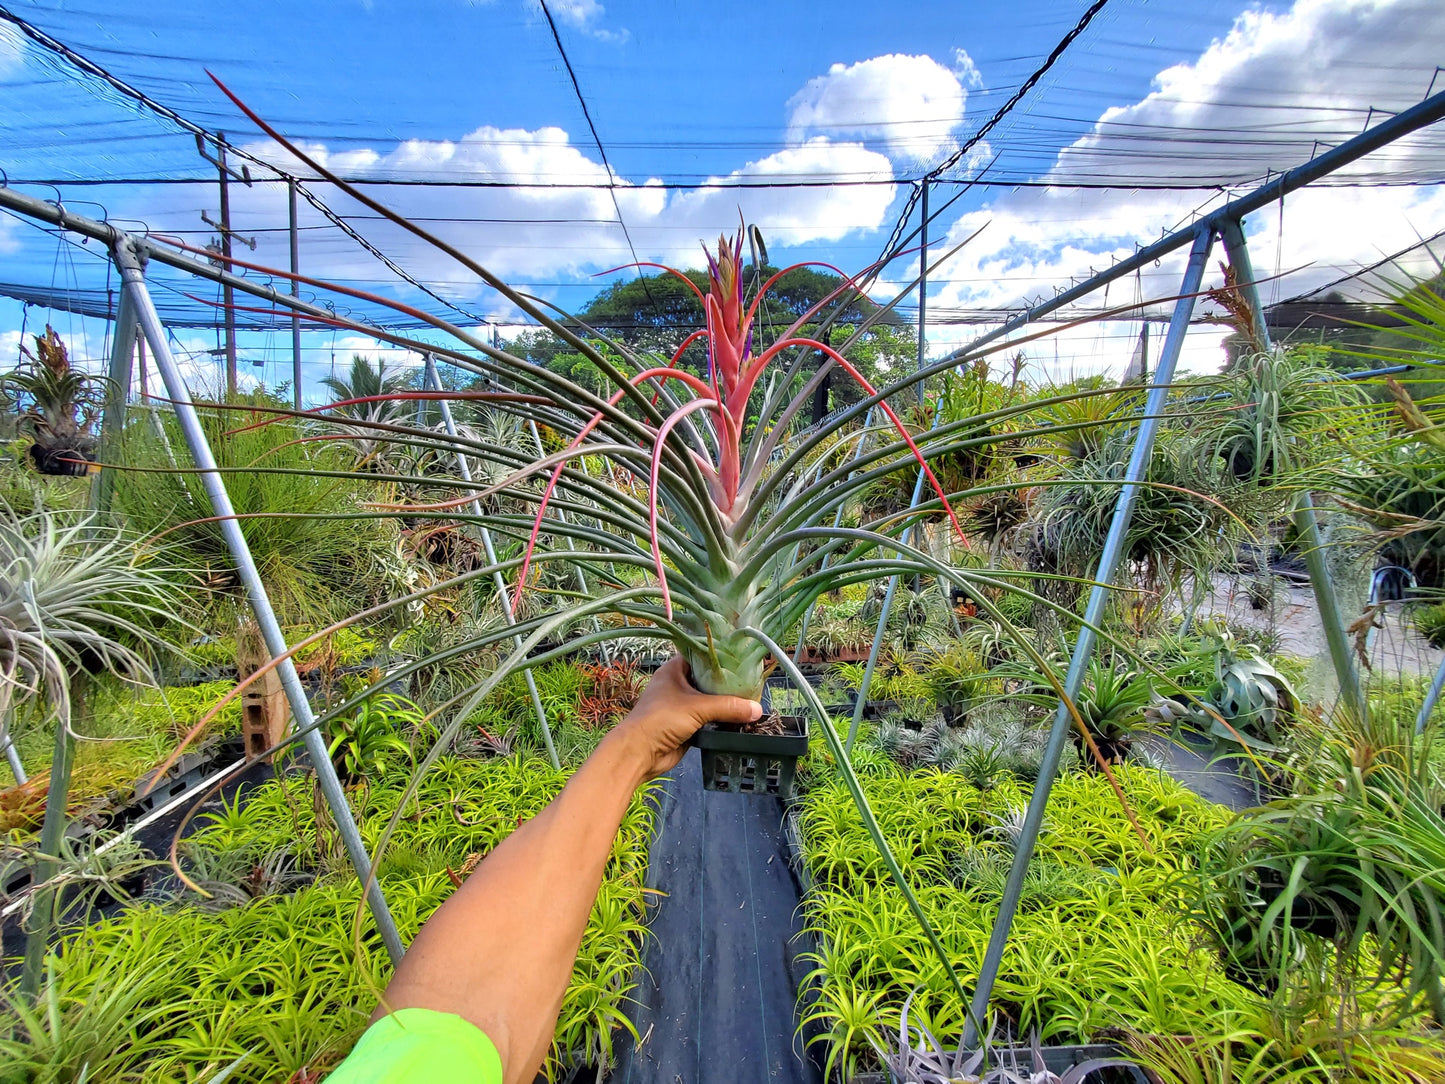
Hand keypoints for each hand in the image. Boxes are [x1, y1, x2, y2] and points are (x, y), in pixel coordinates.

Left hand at [608, 657, 761, 780]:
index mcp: (675, 670)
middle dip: (729, 683)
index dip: (722, 656)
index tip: (744, 658)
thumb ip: (728, 707)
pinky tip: (741, 719)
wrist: (639, 753)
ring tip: (752, 700)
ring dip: (727, 704)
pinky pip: (709, 719)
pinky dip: (722, 720)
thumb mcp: (697, 707)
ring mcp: (682, 706)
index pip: (702, 655)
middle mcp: (678, 685)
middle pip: (708, 680)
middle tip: (753, 681)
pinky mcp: (687, 725)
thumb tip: (758, 709)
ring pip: (710, 701)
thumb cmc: (661, 719)